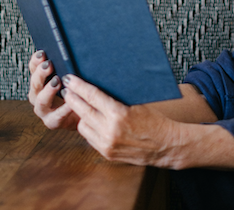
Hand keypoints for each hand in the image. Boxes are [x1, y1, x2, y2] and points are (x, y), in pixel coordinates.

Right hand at [27, 51, 79, 129]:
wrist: (83, 115)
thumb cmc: (76, 92)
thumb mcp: (70, 77)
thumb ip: (66, 66)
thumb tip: (70, 52)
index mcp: (40, 81)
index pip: (33, 68)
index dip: (36, 60)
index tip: (42, 53)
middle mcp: (37, 95)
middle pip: (35, 83)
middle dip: (41, 73)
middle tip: (48, 65)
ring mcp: (43, 110)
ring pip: (41, 100)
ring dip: (48, 91)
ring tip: (57, 83)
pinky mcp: (52, 122)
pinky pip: (57, 116)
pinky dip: (63, 109)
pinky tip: (70, 103)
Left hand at [63, 75, 233, 170]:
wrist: (167, 145)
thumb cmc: (154, 120)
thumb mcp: (135, 103)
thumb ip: (114, 98)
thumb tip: (95, 86)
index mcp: (119, 114)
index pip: (92, 96)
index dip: (78, 86)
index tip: (70, 78)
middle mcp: (110, 131)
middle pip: (82, 110)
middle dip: (72, 98)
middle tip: (66, 88)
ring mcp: (107, 144)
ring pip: (82, 125)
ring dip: (80, 114)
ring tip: (80, 105)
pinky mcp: (107, 154)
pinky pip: (89, 137)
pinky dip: (88, 127)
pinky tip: (90, 120)